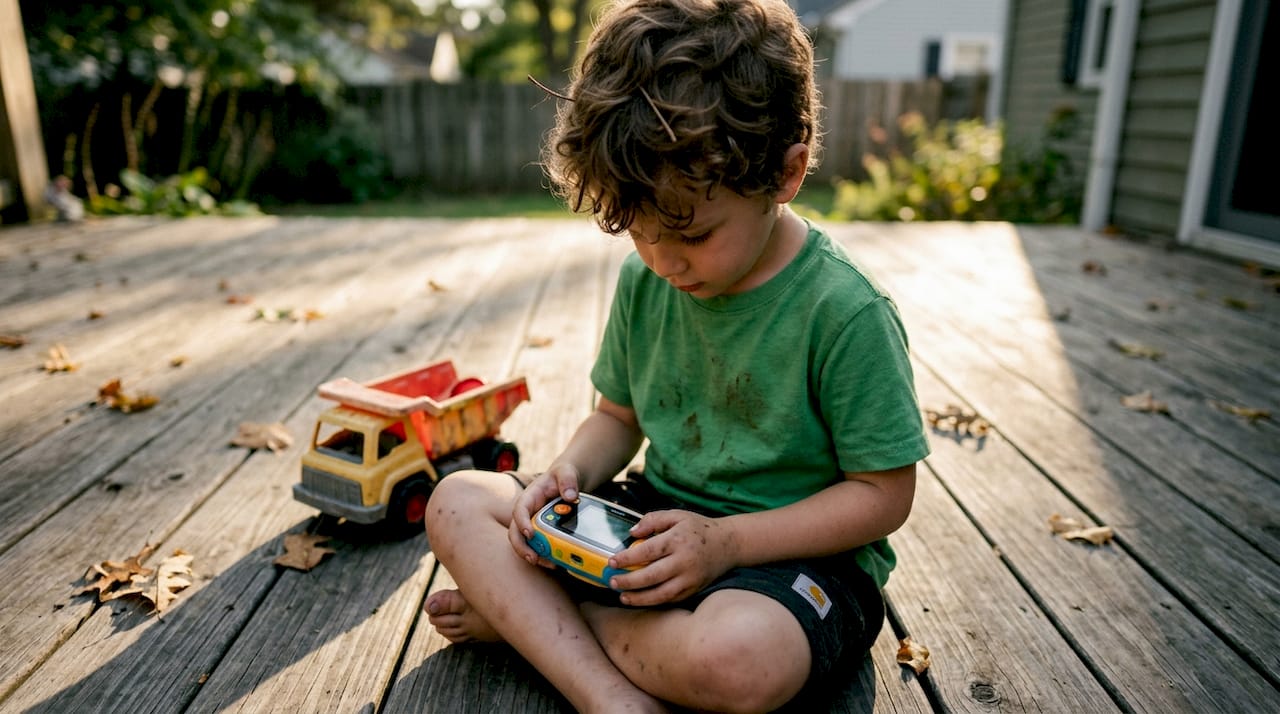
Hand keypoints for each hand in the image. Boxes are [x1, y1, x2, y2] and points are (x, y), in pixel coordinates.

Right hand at [507, 464, 581, 565]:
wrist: (567, 482)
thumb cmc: (563, 475)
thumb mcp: (566, 472)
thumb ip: (568, 480)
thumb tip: (570, 496)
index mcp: (529, 497)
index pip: (519, 509)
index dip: (522, 522)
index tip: (529, 533)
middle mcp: (527, 513)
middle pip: (516, 532)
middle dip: (521, 547)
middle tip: (533, 558)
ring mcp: (533, 524)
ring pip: (525, 543)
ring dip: (533, 555)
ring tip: (549, 564)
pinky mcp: (541, 533)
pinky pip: (538, 546)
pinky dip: (545, 556)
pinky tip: (556, 562)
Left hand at [607, 510, 739, 606]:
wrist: (728, 544)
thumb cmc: (699, 528)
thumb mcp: (677, 516)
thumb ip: (652, 520)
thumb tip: (631, 532)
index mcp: (678, 540)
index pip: (647, 551)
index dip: (627, 558)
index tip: (611, 562)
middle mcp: (684, 561)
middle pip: (651, 576)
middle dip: (628, 581)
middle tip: (612, 582)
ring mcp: (690, 578)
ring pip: (660, 594)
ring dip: (639, 598)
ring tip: (623, 597)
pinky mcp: (693, 589)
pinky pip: (670, 599)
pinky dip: (654, 602)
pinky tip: (641, 599)